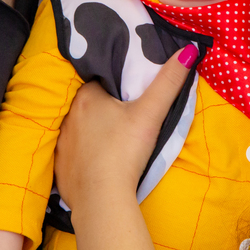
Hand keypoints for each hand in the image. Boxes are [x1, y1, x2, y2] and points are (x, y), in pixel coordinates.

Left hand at [54, 44, 196, 212]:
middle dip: (100, 109)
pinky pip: (69, 155)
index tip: (125, 95)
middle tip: (120, 118)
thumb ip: (169, 81)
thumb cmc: (124, 151)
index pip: (98, 82)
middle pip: (86, 105)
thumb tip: (189, 50)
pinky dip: (80, 157)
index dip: (112, 87)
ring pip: (76, 130)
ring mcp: (61, 144)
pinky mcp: (60, 168)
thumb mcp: (150, 113)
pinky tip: (94, 163)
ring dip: (89, 132)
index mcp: (87, 97)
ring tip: (108, 141)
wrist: (102, 199)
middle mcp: (68, 117)